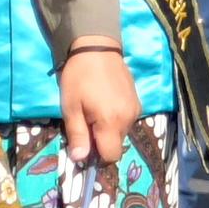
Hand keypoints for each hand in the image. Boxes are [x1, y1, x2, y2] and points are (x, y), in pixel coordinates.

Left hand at [55, 43, 141, 168]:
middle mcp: (128, 119)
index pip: (111, 156)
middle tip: (86, 122)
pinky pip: (126, 120)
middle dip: (101, 141)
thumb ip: (77, 135)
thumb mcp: (71, 107)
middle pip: (116, 144)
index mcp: (111, 122)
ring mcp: (135, 110)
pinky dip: (116, 119)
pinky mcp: (137, 102)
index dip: (97, 156)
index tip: (85, 144)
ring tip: (95, 110)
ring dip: (108, 129)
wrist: (98, 48)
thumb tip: (80, 159)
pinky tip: (105, 103)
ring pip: (122, 133)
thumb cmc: (79, 78)